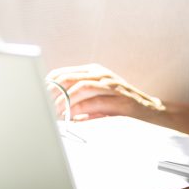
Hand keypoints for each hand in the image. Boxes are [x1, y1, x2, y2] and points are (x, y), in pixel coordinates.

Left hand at [46, 64, 165, 120]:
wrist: (152, 113)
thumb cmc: (120, 108)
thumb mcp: (96, 101)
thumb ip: (77, 101)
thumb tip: (52, 110)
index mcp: (93, 71)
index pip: (62, 73)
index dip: (47, 85)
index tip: (36, 98)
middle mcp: (101, 74)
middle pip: (68, 78)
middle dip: (52, 94)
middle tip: (42, 107)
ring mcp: (112, 84)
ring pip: (80, 86)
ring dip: (65, 102)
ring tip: (54, 114)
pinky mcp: (120, 98)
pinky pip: (95, 100)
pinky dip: (80, 108)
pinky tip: (72, 117)